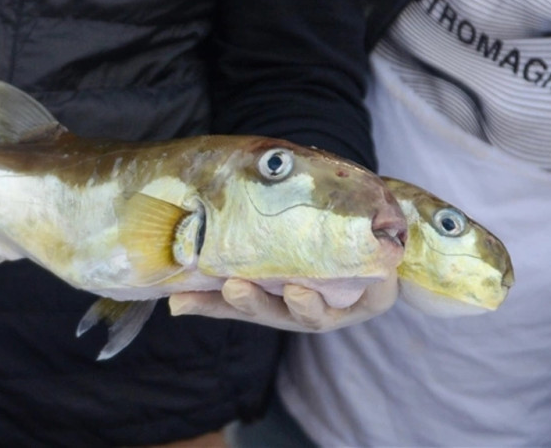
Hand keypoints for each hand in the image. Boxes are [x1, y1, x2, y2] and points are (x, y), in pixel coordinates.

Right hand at [168, 273, 398, 332]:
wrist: (371, 236)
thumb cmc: (311, 250)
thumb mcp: (266, 258)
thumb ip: (225, 276)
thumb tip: (173, 299)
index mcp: (277, 304)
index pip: (242, 307)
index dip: (220, 305)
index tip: (197, 294)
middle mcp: (306, 310)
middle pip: (279, 314)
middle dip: (257, 304)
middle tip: (237, 287)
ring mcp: (342, 306)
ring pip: (322, 312)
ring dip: (308, 305)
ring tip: (297, 290)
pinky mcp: (378, 296)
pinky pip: (371, 290)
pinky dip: (367, 281)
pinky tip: (357, 269)